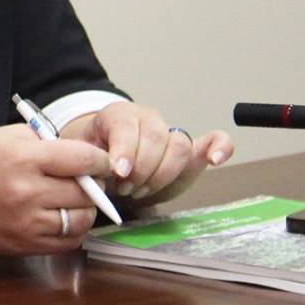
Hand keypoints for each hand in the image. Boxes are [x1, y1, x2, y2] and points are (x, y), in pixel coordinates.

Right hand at [0, 124, 111, 254]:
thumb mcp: (7, 136)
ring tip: (75, 200)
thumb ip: (48, 142)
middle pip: (86, 192)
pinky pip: (68, 241)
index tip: (100, 161)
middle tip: (88, 180)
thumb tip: (85, 155)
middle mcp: (27, 192)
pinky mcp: (26, 244)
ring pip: (82, 220)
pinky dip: (73, 230)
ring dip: (86, 209)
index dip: (100, 160)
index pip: (83, 160)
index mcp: (23, 158)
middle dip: (93, 184)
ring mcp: (27, 222)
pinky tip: (63, 217)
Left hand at [60, 101, 232, 209]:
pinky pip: (215, 139)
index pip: (127, 126)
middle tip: (127, 189)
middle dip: (143, 170)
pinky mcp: (192, 149)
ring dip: (164, 174)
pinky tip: (215, 159)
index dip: (125, 150)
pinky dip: (220, 147)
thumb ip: (91, 164)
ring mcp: (171, 132)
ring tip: (142, 189)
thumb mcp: (84, 162)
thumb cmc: (96, 165)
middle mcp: (147, 119)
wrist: (109, 170)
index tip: (119, 173)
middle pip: (156, 139)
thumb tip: (100, 170)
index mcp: (117, 115)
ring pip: (180, 146)